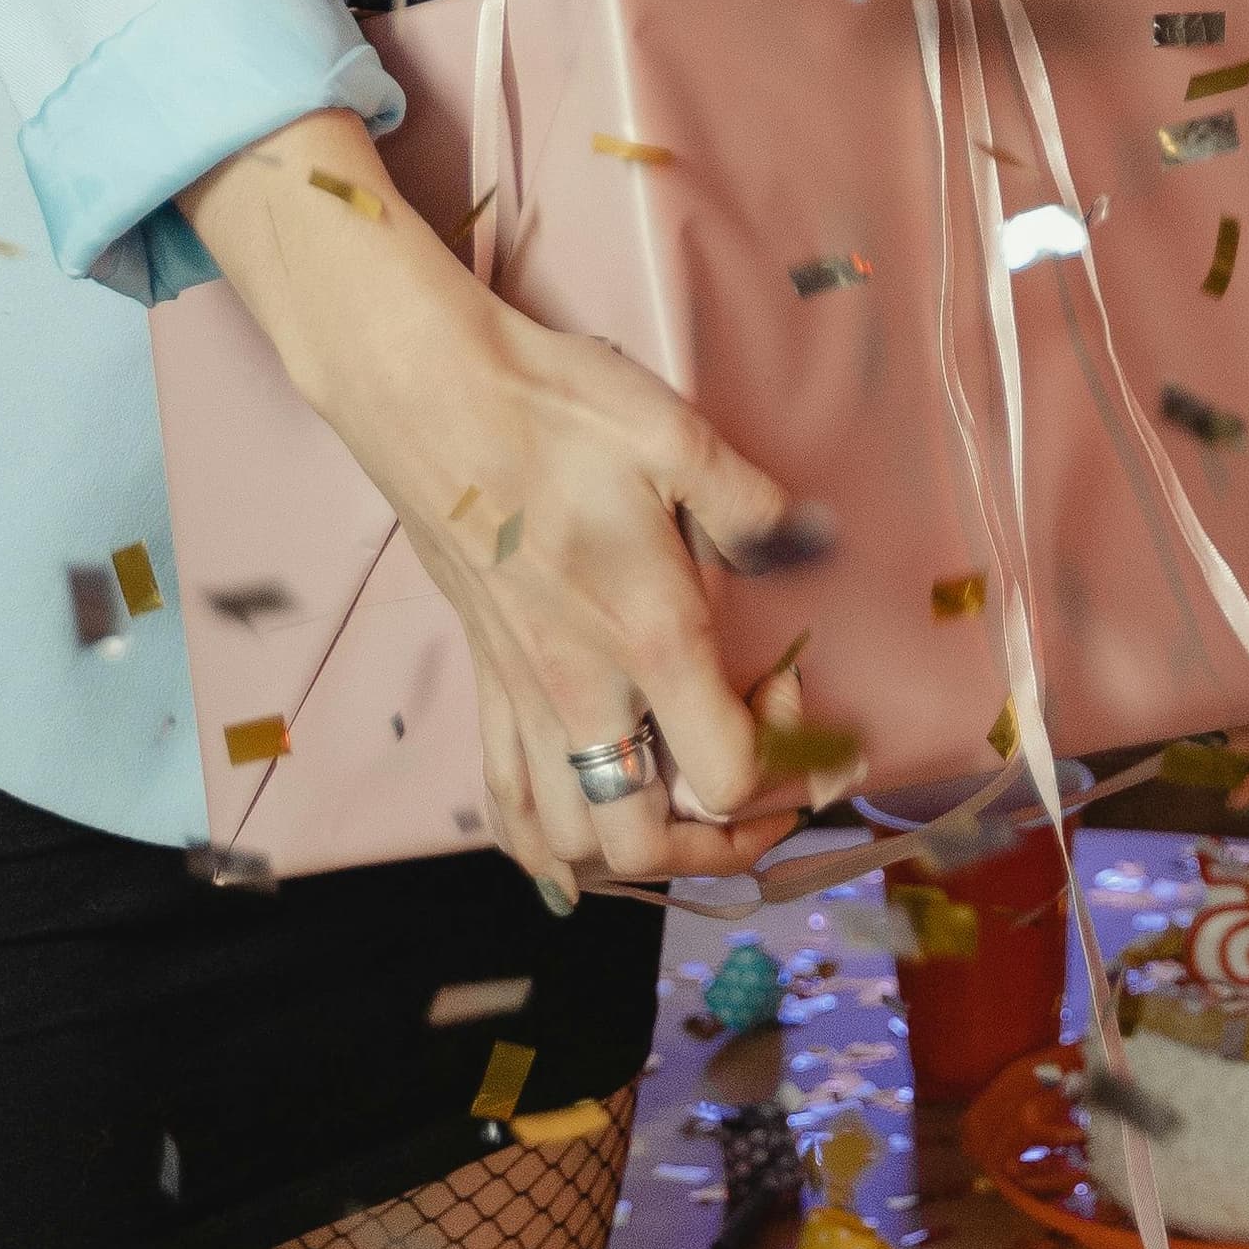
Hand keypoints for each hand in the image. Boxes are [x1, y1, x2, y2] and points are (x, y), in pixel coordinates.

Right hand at [180, 116, 845, 900]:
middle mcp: (579, 692)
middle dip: (721, 844)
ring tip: (684, 807)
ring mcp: (522, 700)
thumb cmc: (553, 411)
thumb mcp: (673, 435)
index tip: (796, 688)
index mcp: (644, 638)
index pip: (723, 776)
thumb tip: (816, 541)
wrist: (431, 397)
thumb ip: (752, 505)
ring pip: (572, 846)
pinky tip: (582, 828)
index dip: (784, 763)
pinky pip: (505, 808)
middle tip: (765, 790)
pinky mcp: (484, 686)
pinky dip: (547, 847)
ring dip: (637, 851)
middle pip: (646, 845)